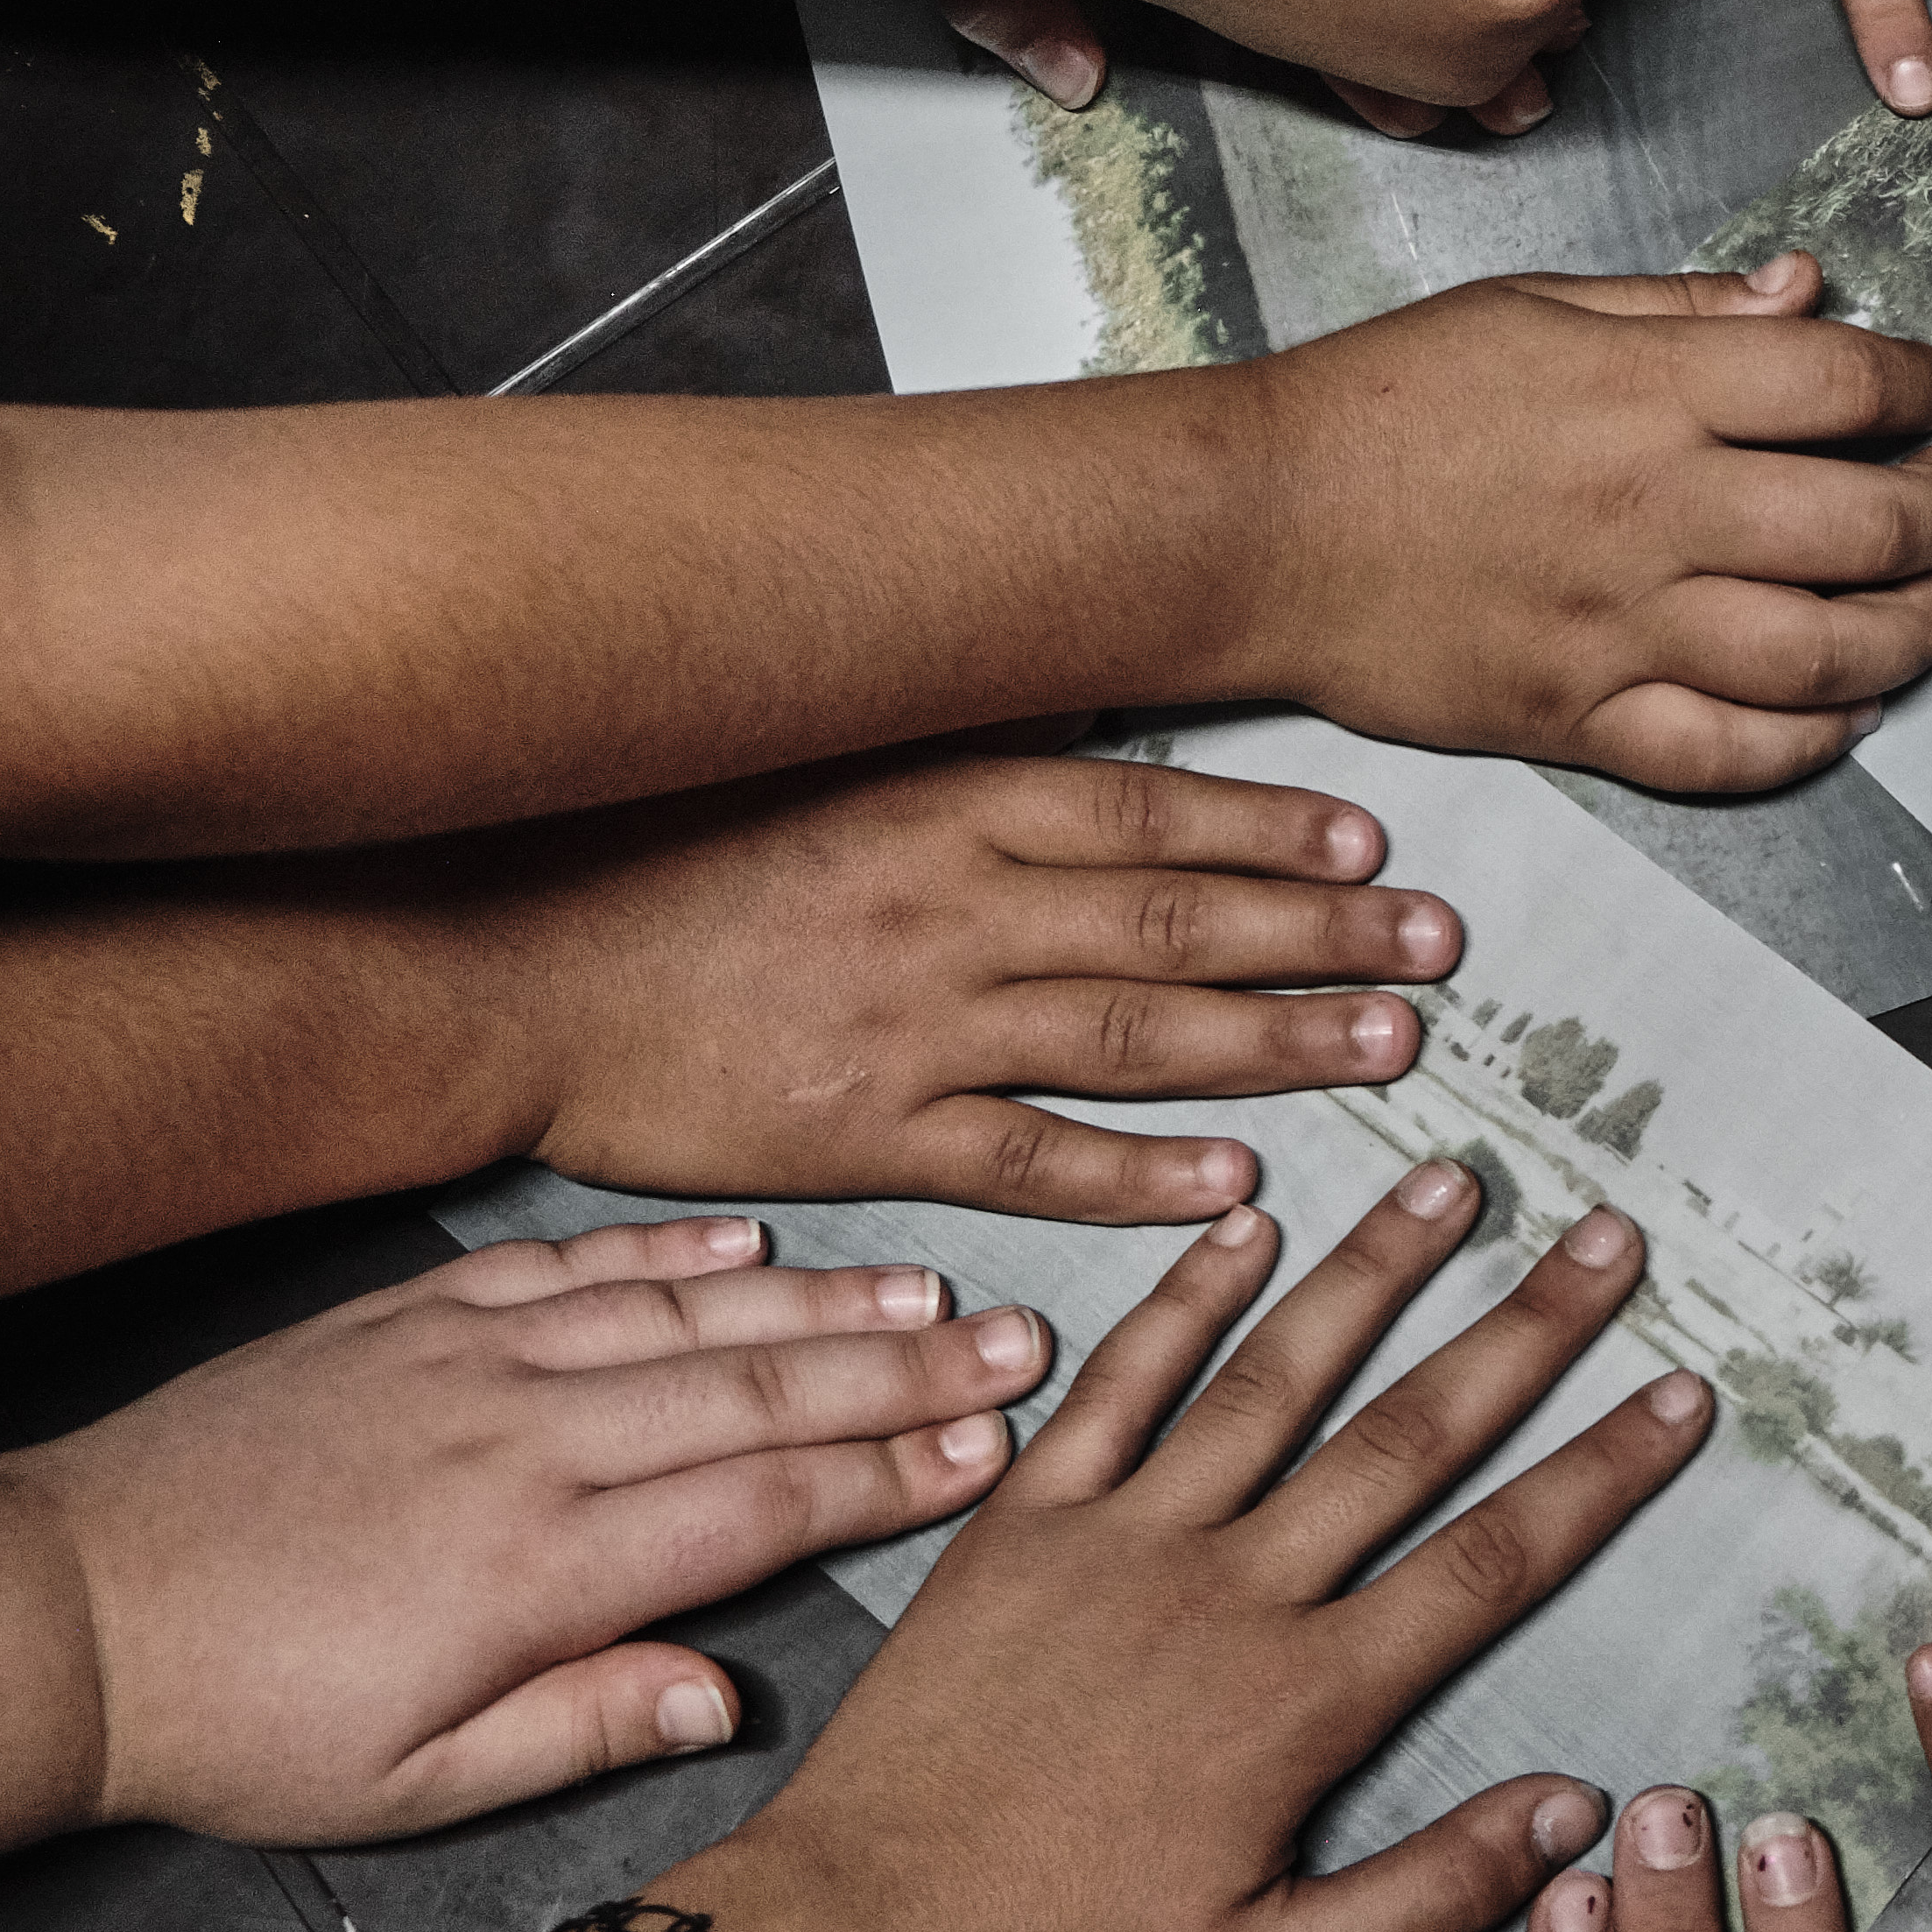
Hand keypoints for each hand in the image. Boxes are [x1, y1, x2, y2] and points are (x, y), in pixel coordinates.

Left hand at [8, 1214, 1037, 1840]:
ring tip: (928, 1283)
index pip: (764, 1508)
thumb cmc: (242, 1724)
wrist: (62, 1613)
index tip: (995, 1452)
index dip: (894, 1476)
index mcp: (541, 1567)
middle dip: (907, 1366)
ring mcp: (466, 1366)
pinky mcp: (405, 1320)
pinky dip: (667, 1252)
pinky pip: (567, 1268)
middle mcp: (525, 1444)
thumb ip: (581, 1727)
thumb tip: (724, 1697)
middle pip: (759, 1391)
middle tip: (1019, 1341)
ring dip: (819, 1296)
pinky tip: (747, 1244)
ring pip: (684, 1315)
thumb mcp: (414, 1785)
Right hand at [472, 746, 1466, 1229]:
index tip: (1373, 845)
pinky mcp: (867, 1128)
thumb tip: (1060, 746)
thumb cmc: (639, 857)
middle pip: (1179, 915)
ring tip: (1385, 1045)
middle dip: (1324, 931)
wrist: (494, 960)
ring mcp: (915, 1019)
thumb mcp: (802, 767)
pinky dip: (1142, 1172)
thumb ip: (937, 766)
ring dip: (1274, 1039)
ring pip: (1135, 1028)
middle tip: (1437, 950)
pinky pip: (1032, 1152)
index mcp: (937, 802)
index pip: (1150, 808)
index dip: (1275, 828)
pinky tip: (1235, 1184)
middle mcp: (950, 902)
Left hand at [656, 1170, 1712, 1931]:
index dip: (1600, 1472)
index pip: (1492, 1561)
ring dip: (1374, 1272)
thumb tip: (1576, 1810)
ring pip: (1277, 1377)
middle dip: (1525, 1331)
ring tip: (1452, 1184)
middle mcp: (1231, 1592)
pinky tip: (1247, 1223)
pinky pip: (1118, 1384)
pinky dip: (1186, 1297)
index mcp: (1304, 1701)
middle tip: (1608, 1240)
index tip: (1681, 1393)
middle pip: (1411, 1436)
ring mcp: (1123, 1540)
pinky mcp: (1021, 1521)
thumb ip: (1432, 1892)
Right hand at [1243, 256, 1931, 792]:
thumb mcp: (1534, 305)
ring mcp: (1622, 626)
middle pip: (1872, 525)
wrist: (1252, 524)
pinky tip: (1849, 711)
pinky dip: (1812, 741)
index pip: (1847, 382)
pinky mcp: (1579, 716)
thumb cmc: (1381, 404)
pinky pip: (1731, 752)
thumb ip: (1683, 306)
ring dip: (1914, 634)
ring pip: (1829, 653)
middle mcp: (1655, 511)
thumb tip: (1807, 288)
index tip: (1927, 394)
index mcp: (1648, 390)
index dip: (1919, 384)